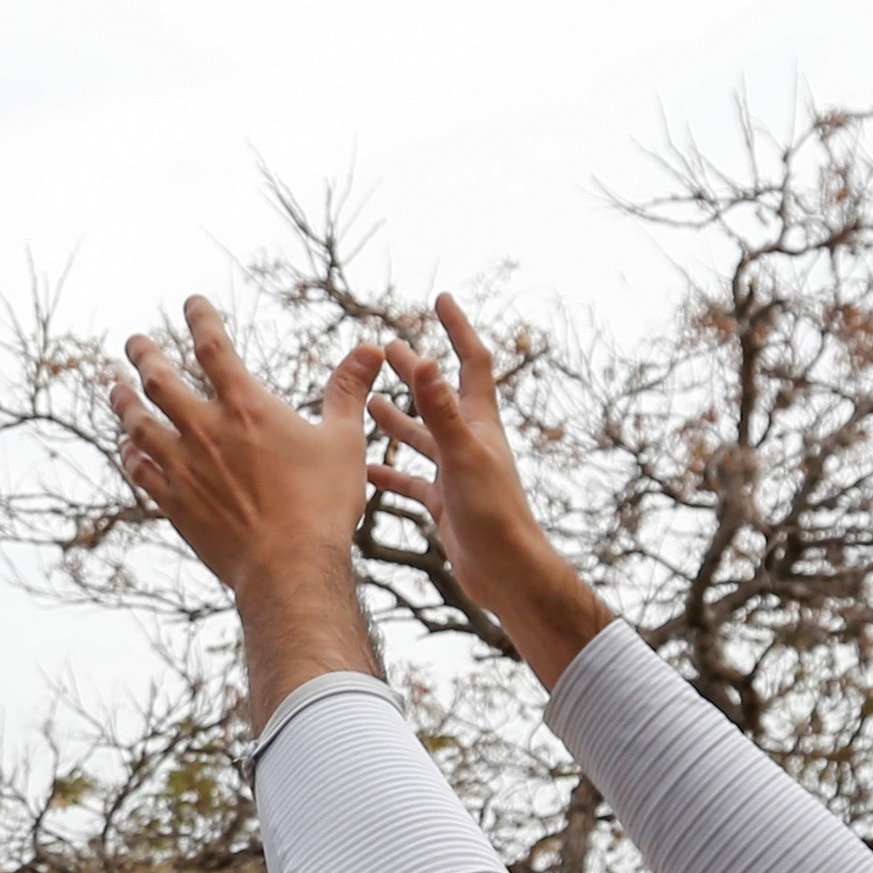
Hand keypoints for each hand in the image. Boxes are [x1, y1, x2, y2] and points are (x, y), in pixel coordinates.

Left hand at [111, 299, 383, 724]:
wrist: (288, 569)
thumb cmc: (323, 505)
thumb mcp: (344, 441)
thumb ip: (348, 390)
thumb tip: (369, 348)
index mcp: (247, 407)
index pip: (213, 347)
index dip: (200, 318)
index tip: (190, 303)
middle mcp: (205, 430)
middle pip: (160, 380)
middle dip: (144, 355)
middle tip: (133, 342)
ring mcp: (183, 467)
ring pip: (138, 423)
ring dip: (123, 401)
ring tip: (115, 387)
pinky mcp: (173, 502)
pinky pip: (140, 470)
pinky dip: (131, 454)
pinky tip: (128, 448)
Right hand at [366, 294, 614, 685]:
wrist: (507, 572)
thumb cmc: (493, 515)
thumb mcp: (463, 456)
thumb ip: (441, 411)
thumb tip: (427, 363)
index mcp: (479, 424)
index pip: (470, 363)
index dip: (458, 329)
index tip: (441, 300)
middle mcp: (469, 443)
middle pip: (438, 396)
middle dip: (416, 370)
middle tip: (389, 348)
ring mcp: (456, 473)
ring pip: (422, 438)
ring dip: (398, 419)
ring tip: (370, 402)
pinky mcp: (445, 503)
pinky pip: (411, 481)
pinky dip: (389, 473)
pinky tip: (365, 471)